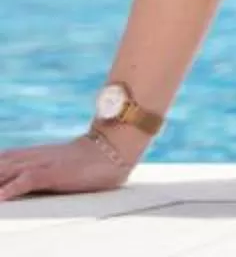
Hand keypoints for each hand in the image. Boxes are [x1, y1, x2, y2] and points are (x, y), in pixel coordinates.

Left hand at [0, 134, 134, 202]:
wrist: (113, 147)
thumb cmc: (88, 159)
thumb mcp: (56, 164)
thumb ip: (36, 170)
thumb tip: (22, 181)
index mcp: (27, 156)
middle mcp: (28, 158)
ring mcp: (39, 164)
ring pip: (2, 173)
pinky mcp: (51, 173)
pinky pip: (24, 181)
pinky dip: (9, 190)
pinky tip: (1, 200)